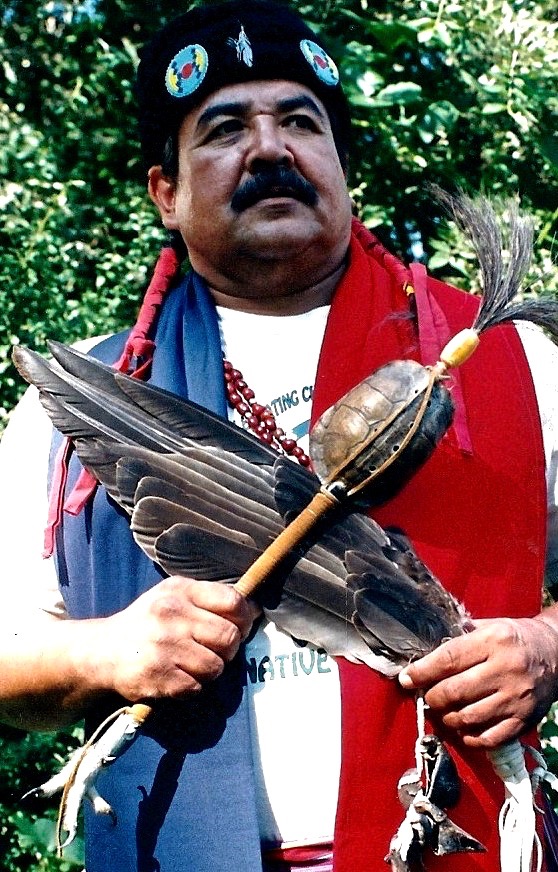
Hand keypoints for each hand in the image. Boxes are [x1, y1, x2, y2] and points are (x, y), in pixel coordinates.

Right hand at [94, 577, 257, 701]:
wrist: (102, 650)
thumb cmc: (149, 622)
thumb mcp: (174, 596)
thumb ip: (210, 599)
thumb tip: (254, 609)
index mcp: (180, 590)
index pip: (234, 602)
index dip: (244, 619)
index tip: (238, 627)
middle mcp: (171, 614)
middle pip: (229, 638)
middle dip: (228, 649)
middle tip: (214, 650)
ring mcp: (163, 646)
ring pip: (216, 666)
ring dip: (210, 670)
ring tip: (192, 664)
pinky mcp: (157, 676)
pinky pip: (197, 687)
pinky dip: (192, 687)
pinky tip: (177, 677)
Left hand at [398, 615, 557, 748]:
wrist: (557, 654)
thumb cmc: (514, 638)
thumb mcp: (489, 626)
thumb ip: (459, 637)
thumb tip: (422, 653)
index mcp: (494, 640)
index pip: (448, 659)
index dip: (422, 671)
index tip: (406, 679)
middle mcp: (506, 669)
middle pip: (455, 691)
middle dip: (432, 696)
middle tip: (427, 695)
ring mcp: (517, 698)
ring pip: (468, 717)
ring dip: (447, 718)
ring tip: (443, 710)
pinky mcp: (524, 720)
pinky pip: (489, 738)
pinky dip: (469, 737)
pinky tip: (463, 727)